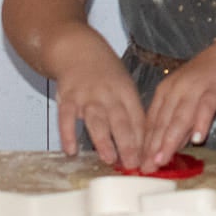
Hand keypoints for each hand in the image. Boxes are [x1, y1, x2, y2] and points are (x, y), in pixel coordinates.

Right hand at [55, 54, 146, 169]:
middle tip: (133, 164)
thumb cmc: (105, 73)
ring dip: (103, 140)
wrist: (77, 50)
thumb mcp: (124, 86)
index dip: (144, 140)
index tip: (147, 159)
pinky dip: (68, 134)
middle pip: (121, 121)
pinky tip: (71, 150)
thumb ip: (131, 113)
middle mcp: (108, 94)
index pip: (138, 118)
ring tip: (109, 159)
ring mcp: (87, 96)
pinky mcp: (67, 98)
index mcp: (126, 92)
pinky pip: (67, 118)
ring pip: (97, 120)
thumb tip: (143, 145)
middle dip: (128, 144)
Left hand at [137, 41, 215, 170]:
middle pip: (163, 122)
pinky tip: (197, 140)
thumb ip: (179, 124)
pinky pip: (205, 108)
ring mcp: (194, 88)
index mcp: (165, 91)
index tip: (141, 164)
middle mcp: (176, 89)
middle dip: (154, 147)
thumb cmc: (208, 80)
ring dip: (171, 139)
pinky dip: (200, 123)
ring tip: (164, 159)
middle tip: (148, 168)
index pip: (152, 122)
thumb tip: (169, 149)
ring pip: (180, 117)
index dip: (146, 144)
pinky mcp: (214, 89)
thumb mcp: (188, 100)